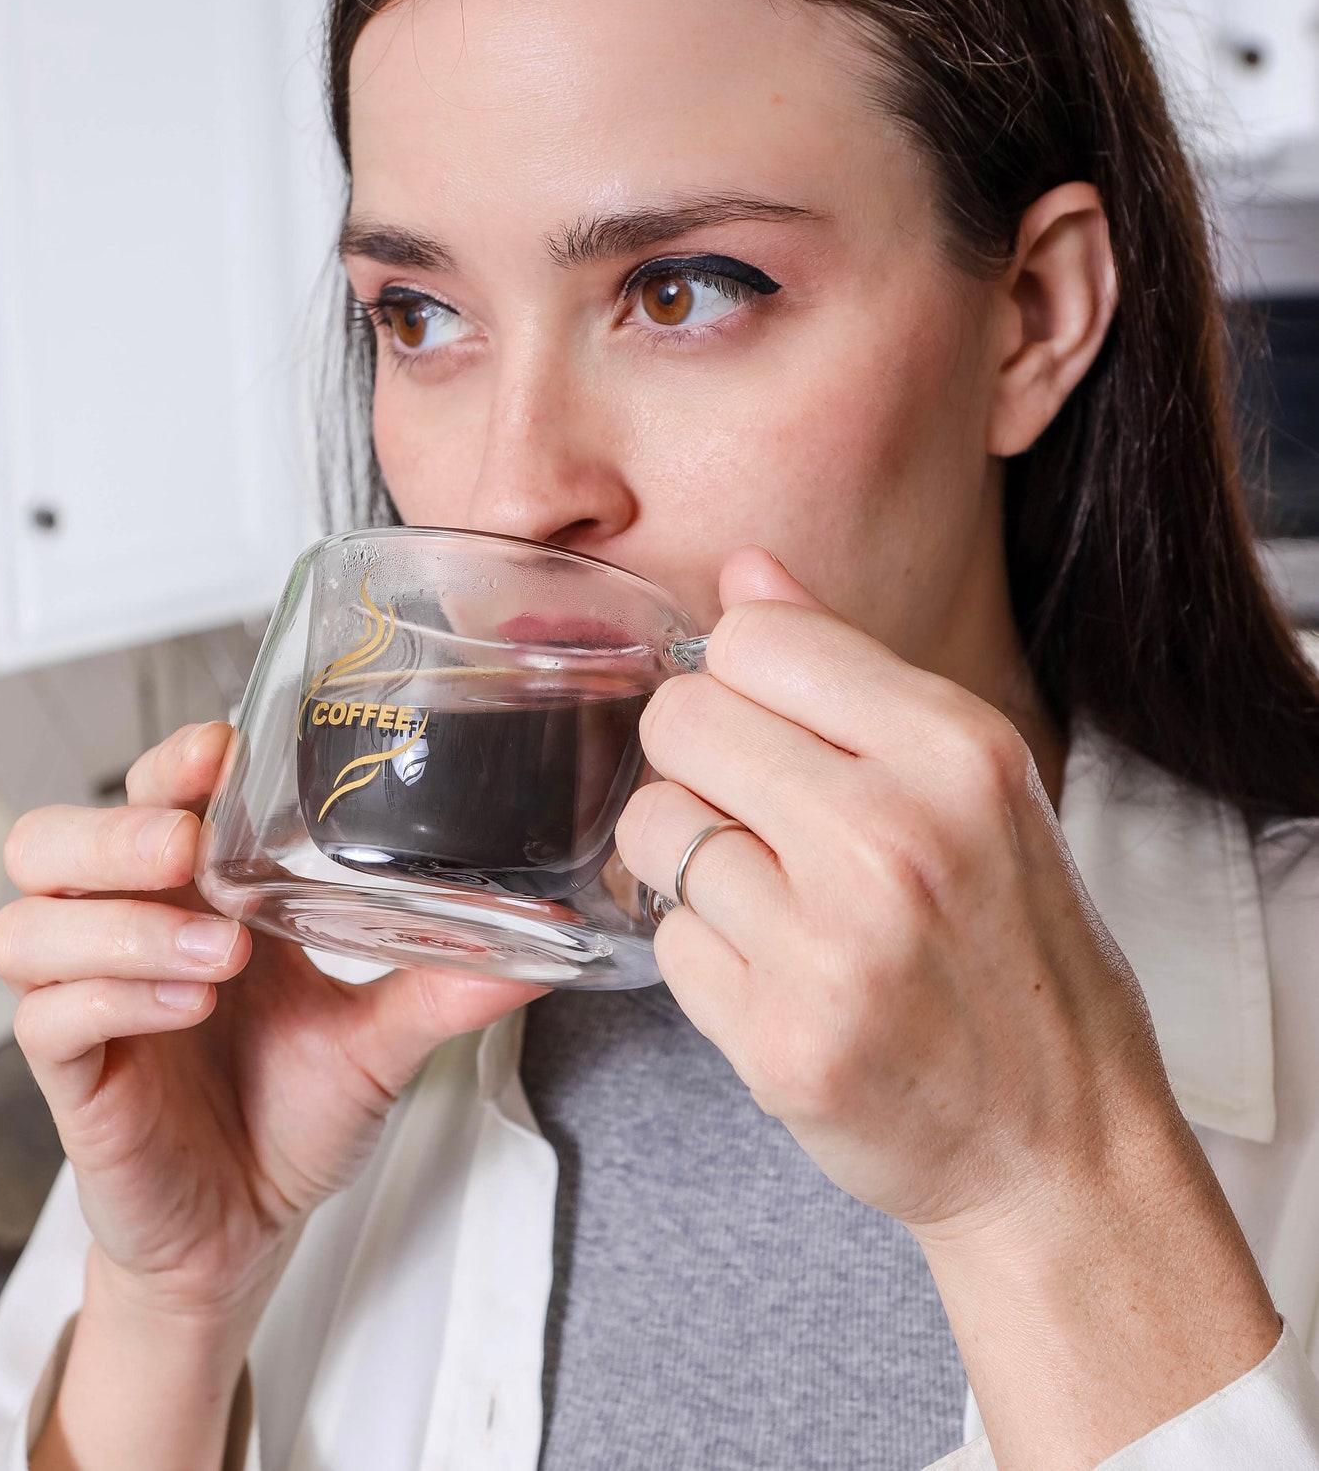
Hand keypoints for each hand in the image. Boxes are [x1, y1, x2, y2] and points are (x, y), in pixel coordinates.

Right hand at [0, 722, 533, 1467]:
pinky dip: (114, 997)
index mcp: (193, 893)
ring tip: (221, 955)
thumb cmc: (293, 1113)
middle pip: (48, 837)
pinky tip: (189, 1006)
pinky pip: (47, 1017)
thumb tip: (548, 937)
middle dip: (114, 828)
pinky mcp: (71, 1075)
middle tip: (189, 849)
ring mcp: (88, 999)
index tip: (222, 752)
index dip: (169, 761)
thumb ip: (445, 983)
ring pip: (28, 922)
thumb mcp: (380, 1039)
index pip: (146, 791)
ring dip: (120, 924)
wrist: (247, 1232)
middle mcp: (128, 929)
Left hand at [616, 548, 1276, 1470]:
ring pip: (652, 829)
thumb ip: (847, 667)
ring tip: (769, 899)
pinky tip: (773, 972)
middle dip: (697, 762)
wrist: (1062, 1143)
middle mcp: (893, 837)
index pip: (750, 639)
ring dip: (689, 861)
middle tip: (754, 813)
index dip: (736, 678)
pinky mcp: (779, 1041)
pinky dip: (701, 953)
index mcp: (954, 751)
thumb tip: (745, 571)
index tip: (763, 721)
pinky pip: (665, 940)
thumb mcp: (972, 781)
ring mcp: (833, 947)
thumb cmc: (1017, 948)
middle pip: (679, 720)